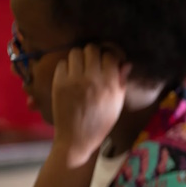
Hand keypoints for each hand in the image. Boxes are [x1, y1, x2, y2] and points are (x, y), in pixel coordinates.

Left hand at [50, 44, 130, 164]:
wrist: (78, 137)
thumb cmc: (101, 121)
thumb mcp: (117, 102)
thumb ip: (121, 81)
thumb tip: (126, 63)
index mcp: (110, 84)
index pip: (110, 56)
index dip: (110, 57)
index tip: (108, 62)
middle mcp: (92, 78)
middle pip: (91, 49)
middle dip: (94, 54)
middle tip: (93, 63)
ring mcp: (74, 80)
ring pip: (75, 53)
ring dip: (79, 58)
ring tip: (81, 68)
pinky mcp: (59, 83)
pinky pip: (62, 64)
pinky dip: (67, 67)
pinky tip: (70, 76)